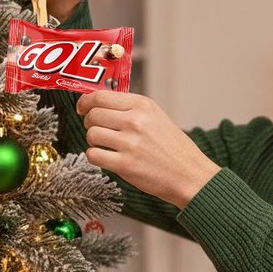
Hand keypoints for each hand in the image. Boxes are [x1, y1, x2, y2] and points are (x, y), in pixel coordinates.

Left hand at [77, 91, 220, 208]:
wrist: (190, 174)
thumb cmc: (174, 148)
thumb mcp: (156, 117)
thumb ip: (130, 108)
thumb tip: (99, 104)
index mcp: (142, 105)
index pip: (101, 96)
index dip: (86, 102)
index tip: (83, 108)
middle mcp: (135, 121)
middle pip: (93, 115)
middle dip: (89, 122)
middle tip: (97, 129)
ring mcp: (129, 143)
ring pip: (91, 134)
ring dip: (93, 140)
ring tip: (105, 145)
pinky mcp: (125, 165)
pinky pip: (93, 155)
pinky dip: (95, 156)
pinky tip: (106, 157)